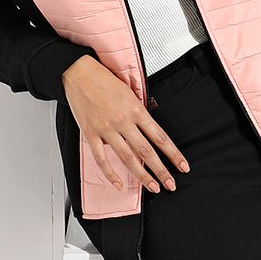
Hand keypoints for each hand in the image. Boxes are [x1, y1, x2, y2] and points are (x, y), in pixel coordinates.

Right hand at [61, 55, 190, 192]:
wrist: (78, 72)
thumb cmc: (104, 80)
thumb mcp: (130, 93)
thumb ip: (140, 113)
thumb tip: (151, 131)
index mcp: (136, 110)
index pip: (160, 137)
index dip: (173, 154)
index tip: (183, 166)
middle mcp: (123, 121)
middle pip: (147, 151)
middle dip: (161, 170)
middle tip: (171, 184)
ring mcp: (106, 129)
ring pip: (127, 158)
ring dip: (142, 176)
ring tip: (153, 187)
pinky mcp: (90, 134)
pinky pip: (101, 159)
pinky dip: (110, 174)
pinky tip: (120, 184)